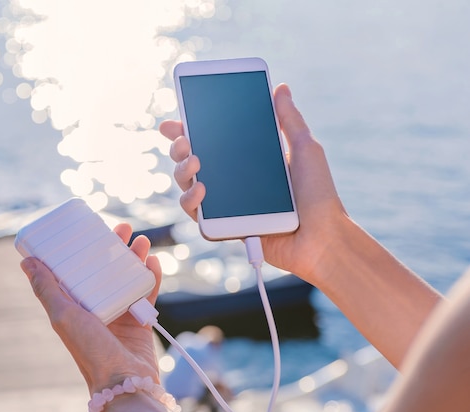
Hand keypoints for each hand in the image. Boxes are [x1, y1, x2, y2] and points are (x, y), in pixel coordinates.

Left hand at [20, 223, 161, 394]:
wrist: (124, 381)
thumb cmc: (90, 352)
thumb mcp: (63, 316)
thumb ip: (46, 290)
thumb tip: (27, 263)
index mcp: (74, 306)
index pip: (77, 270)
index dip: (83, 248)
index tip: (89, 228)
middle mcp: (96, 307)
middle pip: (106, 268)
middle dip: (114, 246)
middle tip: (123, 228)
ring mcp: (119, 313)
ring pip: (128, 276)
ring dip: (135, 257)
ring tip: (142, 240)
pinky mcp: (139, 320)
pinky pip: (146, 293)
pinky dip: (151, 277)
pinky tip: (153, 263)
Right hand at [159, 84, 347, 281]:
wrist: (323, 236)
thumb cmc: (319, 195)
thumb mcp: (305, 149)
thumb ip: (289, 119)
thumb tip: (281, 87)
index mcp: (246, 160)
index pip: (211, 140)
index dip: (188, 129)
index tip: (176, 119)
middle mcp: (231, 180)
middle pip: (191, 160)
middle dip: (179, 146)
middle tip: (185, 139)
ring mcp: (226, 204)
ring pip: (187, 185)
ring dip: (182, 170)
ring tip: (194, 162)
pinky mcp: (224, 227)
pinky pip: (196, 214)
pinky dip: (191, 200)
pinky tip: (202, 189)